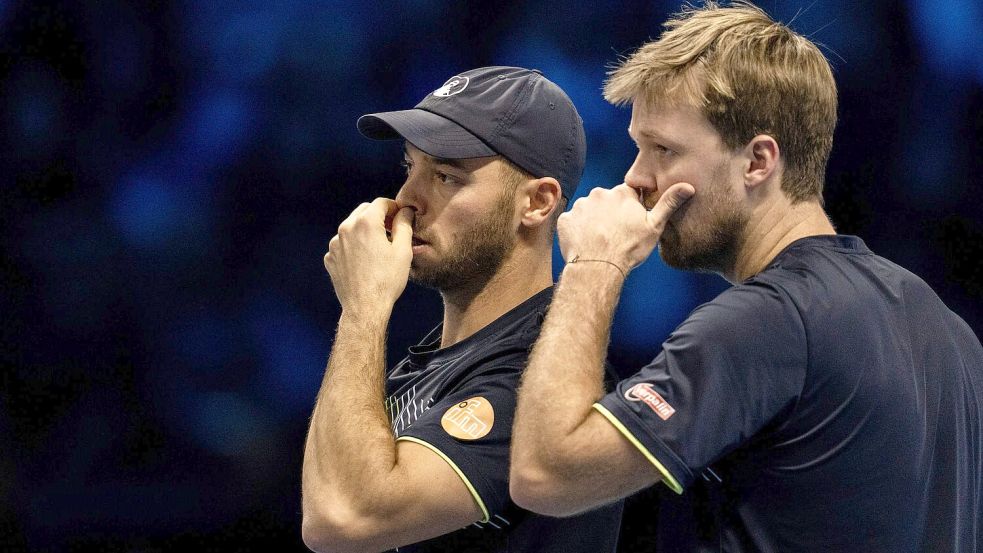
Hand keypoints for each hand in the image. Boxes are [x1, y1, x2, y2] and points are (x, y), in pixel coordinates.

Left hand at [324, 198, 414, 311]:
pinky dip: (354, 246)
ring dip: (365, 230)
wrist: (365, 307)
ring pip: (352, 227)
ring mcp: (335, 244)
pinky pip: (343, 244)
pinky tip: (365, 260)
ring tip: (378, 247)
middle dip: (378, 216)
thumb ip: (404, 225)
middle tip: (391, 229)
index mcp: (366, 223)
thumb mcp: (403, 251)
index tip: (401, 216)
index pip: (381, 203)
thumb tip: (405, 212)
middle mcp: (346, 228)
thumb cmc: (387, 280)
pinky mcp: (330, 258)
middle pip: (364, 211)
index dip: (394, 207)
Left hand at [557, 183, 693, 271]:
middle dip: (610, 213)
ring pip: (589, 210)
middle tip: (615, 234)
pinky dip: (578, 230)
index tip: (630, 223)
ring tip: (600, 240)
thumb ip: (669, 203)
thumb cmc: (629, 248)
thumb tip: (688, 186)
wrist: (598, 267)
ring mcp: (580, 206)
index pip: (627, 194)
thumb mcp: (654, 226)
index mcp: (622, 193)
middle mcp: (599, 194)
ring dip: (593, 221)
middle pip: (606, 201)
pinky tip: (586, 243)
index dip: (630, 209)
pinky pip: (573, 222)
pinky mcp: (566, 219)